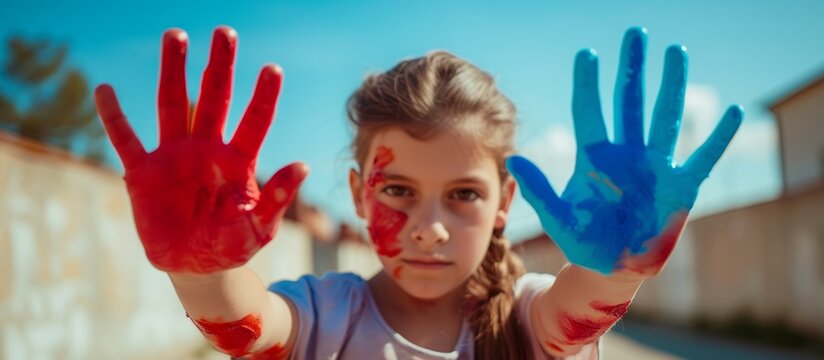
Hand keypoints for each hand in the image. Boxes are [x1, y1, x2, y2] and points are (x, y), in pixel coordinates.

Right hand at [94, 27, 306, 272]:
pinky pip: (126, 141)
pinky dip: (114, 118)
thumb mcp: (259, 227)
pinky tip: (104, 91)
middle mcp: (207, 149)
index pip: (255, 121)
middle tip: (225, 33)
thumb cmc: (233, 245)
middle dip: (220, 66)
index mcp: (238, 161)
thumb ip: (276, 198)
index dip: (264, 96)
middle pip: (214, 98)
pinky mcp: (142, 173)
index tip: (273, 69)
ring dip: (174, 72)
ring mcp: (174, 157)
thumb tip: (302, 165)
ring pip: (173, 106)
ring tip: (175, 35)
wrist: (196, 267)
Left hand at [507, 27, 741, 276]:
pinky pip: (702, 157)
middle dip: (632, 68)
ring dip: (672, 86)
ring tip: (676, 51)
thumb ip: (539, 190)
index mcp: (594, 156)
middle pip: (629, 102)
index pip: (589, 110)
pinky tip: (731, 112)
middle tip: (635, 33)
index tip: (587, 54)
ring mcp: (654, 166)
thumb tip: (513, 160)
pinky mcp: (681, 187)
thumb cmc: (583, 240)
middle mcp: (625, 153)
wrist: (612, 268)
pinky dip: (717, 138)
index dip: (587, 83)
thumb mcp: (558, 217)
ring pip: (664, 118)